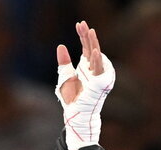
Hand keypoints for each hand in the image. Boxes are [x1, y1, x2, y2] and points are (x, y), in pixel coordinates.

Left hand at [55, 20, 114, 149]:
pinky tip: (93, 51)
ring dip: (93, 44)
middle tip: (82, 24)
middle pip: (91, 48)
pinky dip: (97, 61)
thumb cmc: (72, 100)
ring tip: (90, 32)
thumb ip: (64, 63)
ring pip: (97, 57)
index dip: (82, 36)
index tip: (79, 24)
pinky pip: (99, 71)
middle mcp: (93, 70)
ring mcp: (97, 77)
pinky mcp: (98, 85)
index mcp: (87, 67)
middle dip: (87, 36)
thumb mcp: (64, 77)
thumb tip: (60, 46)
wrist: (75, 115)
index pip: (86, 47)